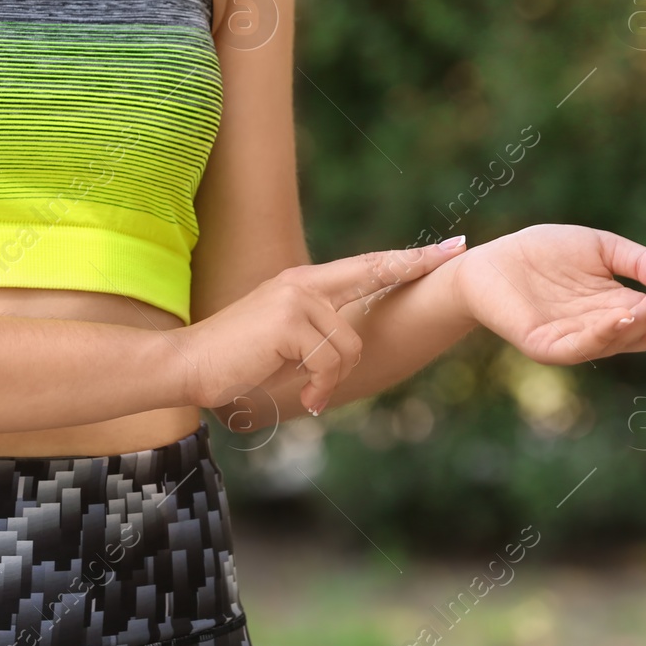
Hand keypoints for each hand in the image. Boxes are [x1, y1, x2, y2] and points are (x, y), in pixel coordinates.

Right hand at [183, 239, 467, 413]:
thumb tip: (352, 346)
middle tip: (456, 250)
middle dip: (417, 262)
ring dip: (334, 378)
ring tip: (311, 392)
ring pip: (350, 342)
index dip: (408, 257)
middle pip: (375, 271)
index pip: (366, 265)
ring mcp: (297, 297)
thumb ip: (317, 331)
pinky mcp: (290, 320)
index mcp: (305, 283)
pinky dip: (320, 387)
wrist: (188, 365)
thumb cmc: (236, 361)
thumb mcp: (284, 342)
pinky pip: (329, 360)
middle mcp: (304, 281)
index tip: (448, 247)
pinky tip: (304, 399)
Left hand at [449, 223, 645, 364]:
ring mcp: (577, 341)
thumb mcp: (601, 248)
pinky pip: (582, 346)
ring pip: (622, 339)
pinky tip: (624, 317)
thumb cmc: (543, 254)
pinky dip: (604, 334)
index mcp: (620, 307)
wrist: (489, 262)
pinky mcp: (548, 347)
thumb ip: (640, 262)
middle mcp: (604, 329)